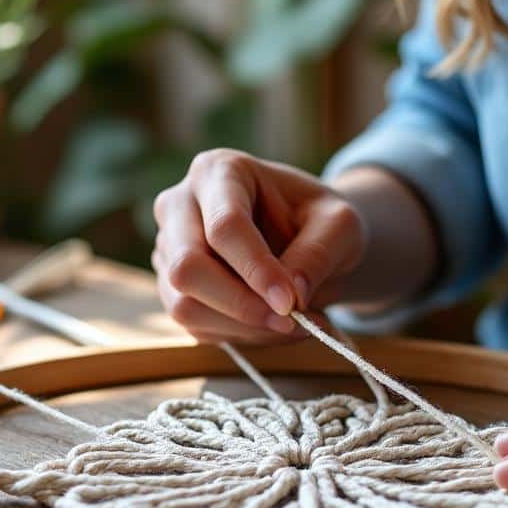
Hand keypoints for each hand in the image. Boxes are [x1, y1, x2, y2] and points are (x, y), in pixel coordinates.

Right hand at [151, 149, 365, 342]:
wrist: (304, 235)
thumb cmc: (318, 219)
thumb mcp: (339, 225)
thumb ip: (318, 254)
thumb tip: (292, 297)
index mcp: (218, 172)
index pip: (225, 227)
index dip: (256, 270)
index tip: (292, 303)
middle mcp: (179, 206)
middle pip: (187, 268)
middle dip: (241, 305)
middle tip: (292, 322)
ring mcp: (168, 249)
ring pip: (185, 305)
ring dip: (243, 328)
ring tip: (294, 325)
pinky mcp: (171, 288)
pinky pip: (195, 326)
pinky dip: (240, 336)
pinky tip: (273, 325)